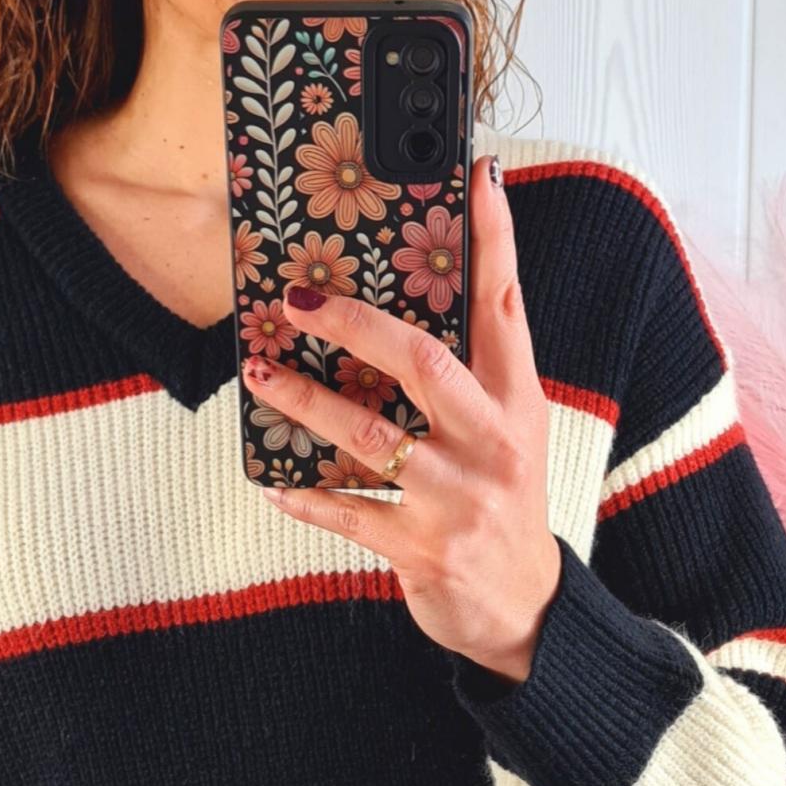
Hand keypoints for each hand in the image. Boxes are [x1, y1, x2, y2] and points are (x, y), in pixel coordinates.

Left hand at [244, 151, 560, 686]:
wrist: (524, 609)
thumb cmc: (503, 506)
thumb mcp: (510, 433)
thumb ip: (475, 374)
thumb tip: (405, 311)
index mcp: (517, 402)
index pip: (506, 305)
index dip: (493, 240)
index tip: (478, 176)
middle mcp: (493, 442)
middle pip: (422, 361)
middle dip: (354, 324)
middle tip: (299, 300)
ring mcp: (456, 498)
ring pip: (368, 435)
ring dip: (304, 401)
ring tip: (261, 373)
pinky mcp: (421, 548)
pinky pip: (348, 512)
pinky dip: (305, 497)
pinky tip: (273, 482)